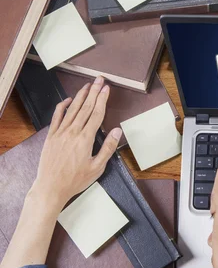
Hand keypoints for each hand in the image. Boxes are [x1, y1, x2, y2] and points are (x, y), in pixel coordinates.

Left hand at [32, 76, 121, 209]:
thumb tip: (116, 131)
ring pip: (72, 109)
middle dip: (93, 92)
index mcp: (85, 139)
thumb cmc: (75, 180)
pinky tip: (68, 100)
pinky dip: (63, 106)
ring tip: (87, 85)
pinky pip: (57, 117)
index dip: (102, 100)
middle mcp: (72, 132)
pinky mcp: (51, 136)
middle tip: (99, 80)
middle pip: (85, 107)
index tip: (107, 89)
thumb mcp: (97, 167)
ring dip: (80, 95)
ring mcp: (60, 133)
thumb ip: (107, 148)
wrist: (50, 187)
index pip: (96, 114)